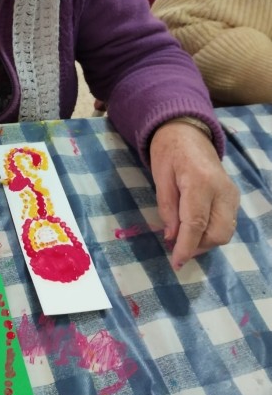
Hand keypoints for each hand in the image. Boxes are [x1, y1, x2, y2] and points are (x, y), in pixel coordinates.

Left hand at [149, 121, 239, 269]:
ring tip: (183, 238)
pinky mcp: (233, 196)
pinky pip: (226, 223)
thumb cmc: (168, 150)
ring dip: (204, 241)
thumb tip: (172, 238)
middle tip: (176, 248)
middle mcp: (222, 190)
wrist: (187, 131)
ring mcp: (231, 193)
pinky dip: (211, 231)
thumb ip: (166, 208)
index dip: (186, 247)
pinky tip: (194, 228)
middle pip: (217, 233)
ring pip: (225, 232)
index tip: (176, 263)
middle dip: (197, 246)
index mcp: (200, 182)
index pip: (196, 223)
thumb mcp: (160, 177)